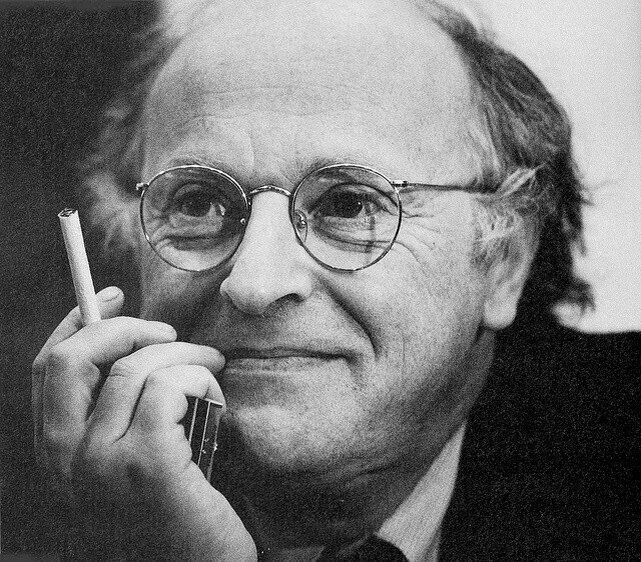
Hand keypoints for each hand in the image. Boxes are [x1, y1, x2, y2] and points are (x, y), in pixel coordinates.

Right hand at [32, 286, 256, 559]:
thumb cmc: (174, 508)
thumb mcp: (127, 459)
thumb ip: (115, 411)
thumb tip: (132, 341)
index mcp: (57, 454)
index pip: (49, 369)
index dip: (80, 323)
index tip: (110, 295)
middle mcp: (65, 461)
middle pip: (74, 359)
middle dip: (126, 327)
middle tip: (170, 333)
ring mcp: (100, 464)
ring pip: (135, 367)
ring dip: (184, 354)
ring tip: (211, 370)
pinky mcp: (145, 465)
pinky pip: (169, 387)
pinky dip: (200, 378)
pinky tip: (216, 398)